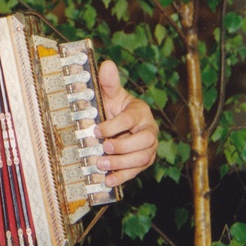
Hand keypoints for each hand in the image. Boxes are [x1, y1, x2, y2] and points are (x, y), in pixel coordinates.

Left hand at [93, 60, 157, 187]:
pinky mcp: (143, 161)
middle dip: (122, 147)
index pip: (130, 119)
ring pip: (142, 158)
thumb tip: (107, 64)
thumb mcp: (109, 94)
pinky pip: (137, 172)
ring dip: (121, 164)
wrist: (117, 124)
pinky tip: (109, 181)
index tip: (97, 129)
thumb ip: (109, 82)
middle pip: (144, 141)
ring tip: (101, 164)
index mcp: (140, 112)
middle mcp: (148, 130)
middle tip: (102, 147)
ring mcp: (148, 148)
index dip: (114, 125)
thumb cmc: (113, 107)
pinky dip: (123, 177)